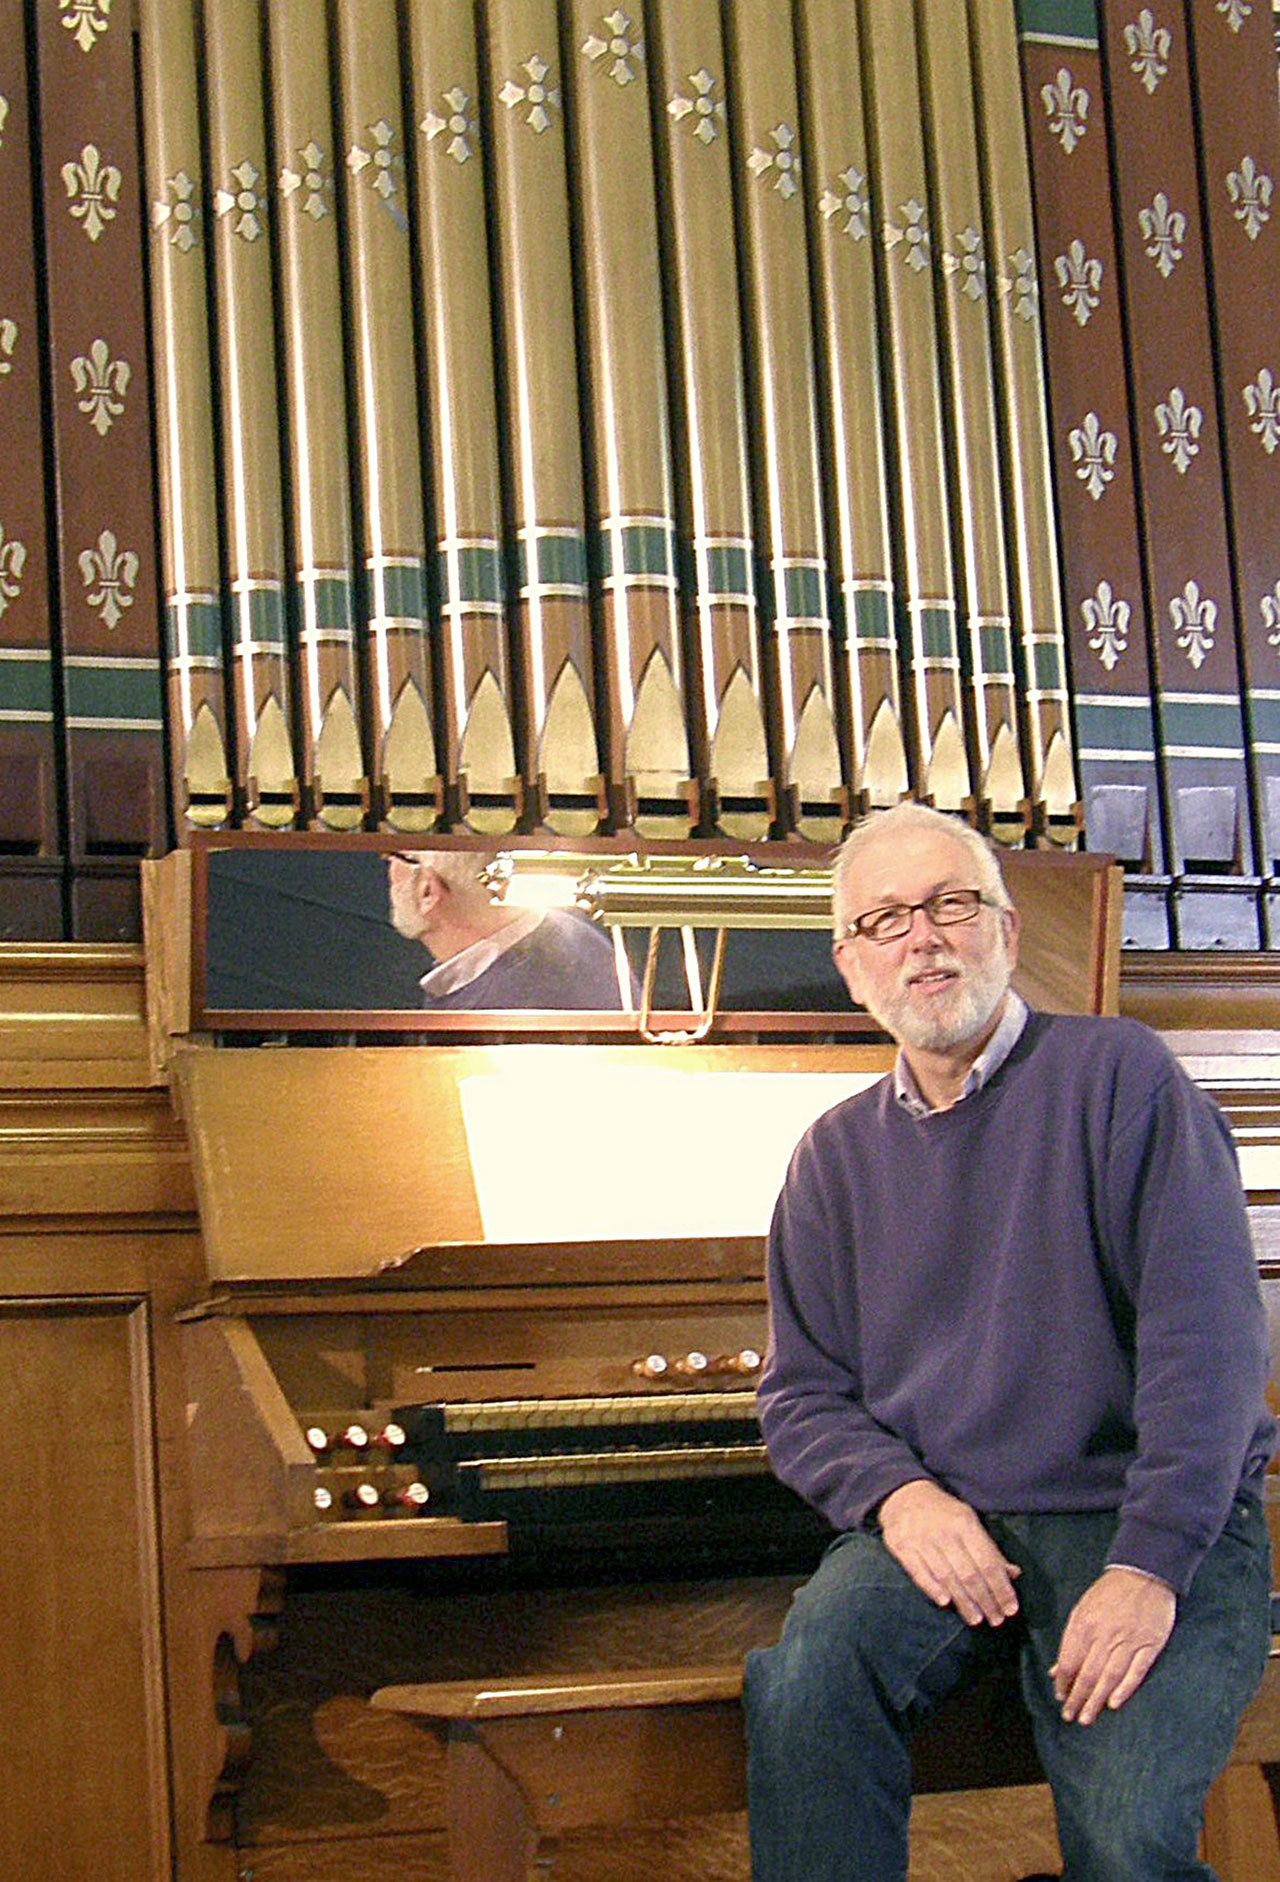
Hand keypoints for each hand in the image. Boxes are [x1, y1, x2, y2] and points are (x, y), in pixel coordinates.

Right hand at [878, 1480, 1020, 1626]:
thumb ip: (989, 1549)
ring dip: (963, 1601)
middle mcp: (944, 1532)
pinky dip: (932, 1587)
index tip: (1010, 1609)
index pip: (987, 1561)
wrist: (904, 1494)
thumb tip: (1014, 1574)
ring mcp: (921, 1539)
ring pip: (946, 1576)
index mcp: (965, 1523)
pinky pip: (918, 1571)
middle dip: (985, 1600)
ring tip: (976, 1620)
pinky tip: (945, 1602)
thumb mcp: (969, 1521)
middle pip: (969, 1573)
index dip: (1000, 1587)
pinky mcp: (900, 1545)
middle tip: (996, 1620)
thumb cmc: (943, 1513)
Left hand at [1051, 1566, 1175, 1725]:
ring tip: (1087, 1718)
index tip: (1060, 1698)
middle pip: (1088, 1673)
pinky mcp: (1150, 1644)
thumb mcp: (1083, 1609)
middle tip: (1070, 1717)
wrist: (1143, 1573)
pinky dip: (1125, 1688)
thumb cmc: (1109, 1593)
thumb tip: (1057, 1671)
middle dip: (1077, 1698)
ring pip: (1110, 1676)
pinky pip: (1137, 1671)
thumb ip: (1071, 1640)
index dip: (1064, 1682)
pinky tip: (1114, 1704)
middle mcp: (1105, 1634)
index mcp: (1085, 1623)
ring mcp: (1129, 1640)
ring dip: (1096, 1700)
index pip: (1070, 1660)